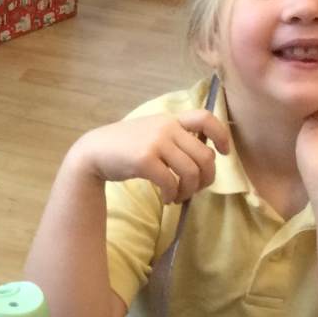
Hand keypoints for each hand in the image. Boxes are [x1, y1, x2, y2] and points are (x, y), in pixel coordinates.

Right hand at [67, 109, 229, 203]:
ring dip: (189, 191)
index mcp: (170, 119)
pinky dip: (172, 195)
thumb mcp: (152, 132)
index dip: (222, 135)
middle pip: (205, 156)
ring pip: (191, 172)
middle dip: (206, 179)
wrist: (94, 152)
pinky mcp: (145, 160)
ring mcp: (155, 142)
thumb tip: (206, 159)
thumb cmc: (126, 146)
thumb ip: (175, 137)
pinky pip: (171, 182)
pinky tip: (166, 198)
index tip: (223, 152)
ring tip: (178, 196)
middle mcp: (166, 127)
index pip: (205, 118)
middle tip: (195, 189)